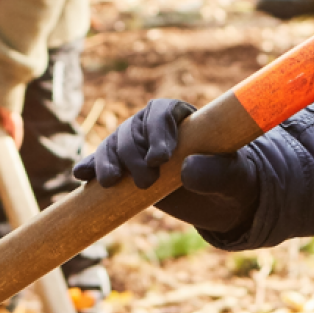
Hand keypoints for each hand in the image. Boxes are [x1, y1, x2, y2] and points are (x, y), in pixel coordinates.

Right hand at [72, 99, 261, 234]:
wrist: (221, 201)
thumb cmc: (233, 182)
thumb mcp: (233, 178)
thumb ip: (215, 172)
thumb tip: (186, 169)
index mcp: (183, 117)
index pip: (162, 111)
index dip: (157, 130)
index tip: (160, 158)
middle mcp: (155, 127)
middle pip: (133, 129)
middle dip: (133, 154)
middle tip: (145, 182)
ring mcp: (137, 147)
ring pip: (114, 145)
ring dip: (108, 161)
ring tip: (109, 183)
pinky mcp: (125, 168)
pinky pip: (102, 162)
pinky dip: (91, 166)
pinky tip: (80, 175)